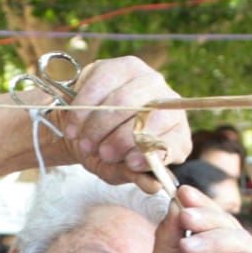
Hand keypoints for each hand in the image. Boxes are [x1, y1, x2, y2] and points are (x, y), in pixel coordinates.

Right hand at [51, 57, 190, 193]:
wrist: (83, 128)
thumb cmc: (107, 153)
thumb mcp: (120, 171)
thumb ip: (137, 178)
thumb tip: (154, 186)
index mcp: (176, 132)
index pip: (174, 139)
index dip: (152, 151)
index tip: (130, 163)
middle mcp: (169, 103)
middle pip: (147, 117)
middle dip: (120, 138)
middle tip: (99, 153)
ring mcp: (150, 81)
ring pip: (125, 100)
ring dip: (99, 124)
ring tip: (84, 141)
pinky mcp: (125, 66)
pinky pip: (103, 83)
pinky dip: (84, 106)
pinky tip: (75, 123)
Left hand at [147, 186, 251, 252]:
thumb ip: (169, 236)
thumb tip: (178, 201)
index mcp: (212, 247)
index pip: (212, 216)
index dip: (200, 202)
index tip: (182, 192)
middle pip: (228, 224)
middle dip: (206, 217)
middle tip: (185, 217)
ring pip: (243, 242)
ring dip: (215, 240)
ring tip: (189, 250)